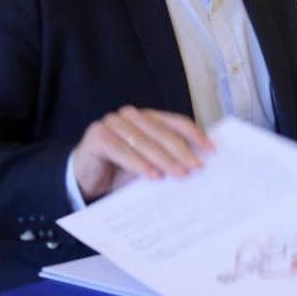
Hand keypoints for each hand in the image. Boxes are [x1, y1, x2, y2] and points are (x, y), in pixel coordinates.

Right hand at [71, 106, 213, 201]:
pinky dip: (138, 163)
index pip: (176, 122)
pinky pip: (122, 149)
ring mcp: (113, 122)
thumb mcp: (149, 165)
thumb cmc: (121, 172)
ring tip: (179, 174)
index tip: (211, 150)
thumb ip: (168, 160)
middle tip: (196, 168)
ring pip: (144, 140)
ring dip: (163, 159)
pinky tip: (152, 175)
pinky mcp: (98, 135)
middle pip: (162, 131)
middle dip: (182, 151)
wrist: (85, 179)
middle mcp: (131, 116)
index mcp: (148, 118)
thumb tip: (199, 166)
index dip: (195, 135)